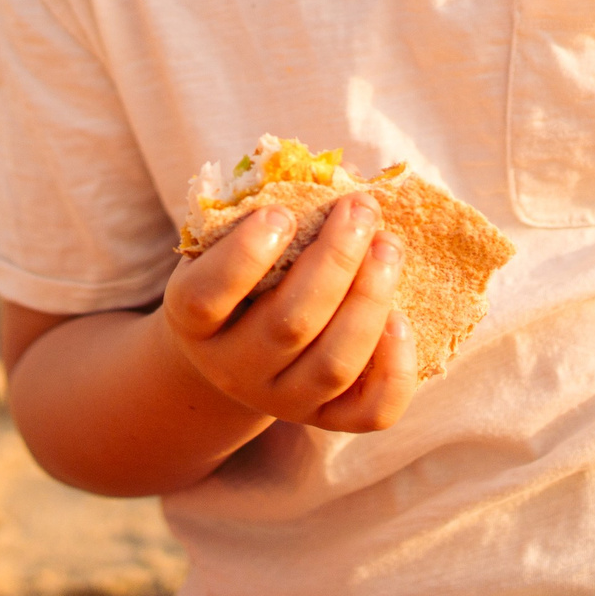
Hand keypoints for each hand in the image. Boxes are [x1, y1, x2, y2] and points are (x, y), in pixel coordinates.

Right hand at [157, 194, 419, 433]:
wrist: (229, 355)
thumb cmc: (235, 278)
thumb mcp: (221, 247)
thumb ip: (254, 216)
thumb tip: (323, 174)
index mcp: (193, 320)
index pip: (207, 297)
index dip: (244, 255)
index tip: (280, 211)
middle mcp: (233, 369)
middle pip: (288, 326)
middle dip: (333, 261)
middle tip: (360, 209)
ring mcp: (282, 401)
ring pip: (333, 365)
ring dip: (369, 300)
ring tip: (388, 246)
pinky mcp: (327, 420)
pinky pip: (371, 412)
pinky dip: (394, 368)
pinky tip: (401, 318)